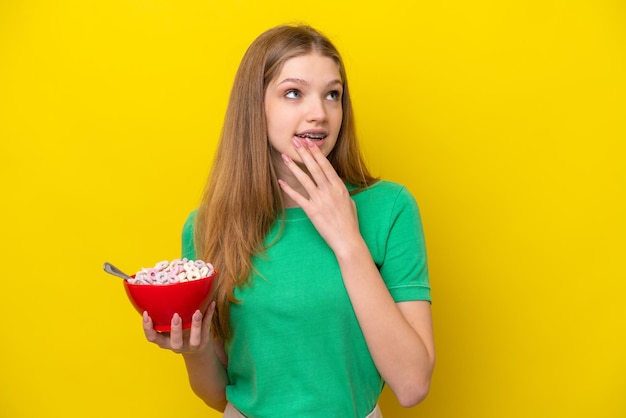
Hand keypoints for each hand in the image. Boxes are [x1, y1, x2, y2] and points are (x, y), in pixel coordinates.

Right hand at [143, 301, 214, 354]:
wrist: (195, 346)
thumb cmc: (177, 330)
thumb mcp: (167, 325)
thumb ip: (162, 313)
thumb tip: (156, 287)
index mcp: (164, 340)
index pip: (152, 337)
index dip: (148, 328)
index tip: (147, 313)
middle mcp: (176, 345)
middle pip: (175, 343)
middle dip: (175, 330)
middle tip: (176, 316)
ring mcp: (191, 345)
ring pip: (194, 340)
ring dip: (196, 326)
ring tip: (197, 312)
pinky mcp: (204, 341)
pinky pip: (208, 328)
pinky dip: (209, 315)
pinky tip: (211, 303)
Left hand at [278, 137, 361, 254]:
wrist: (347, 239)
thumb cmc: (349, 222)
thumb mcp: (349, 201)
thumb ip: (340, 190)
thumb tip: (334, 182)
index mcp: (339, 187)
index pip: (326, 166)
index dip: (317, 153)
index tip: (310, 143)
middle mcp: (329, 191)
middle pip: (314, 168)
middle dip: (304, 153)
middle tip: (296, 141)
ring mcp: (320, 200)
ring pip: (304, 179)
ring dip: (294, 166)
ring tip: (285, 156)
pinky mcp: (312, 211)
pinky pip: (298, 197)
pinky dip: (289, 189)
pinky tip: (281, 181)